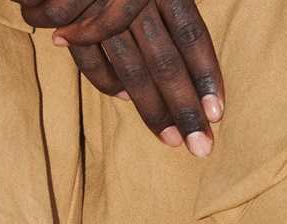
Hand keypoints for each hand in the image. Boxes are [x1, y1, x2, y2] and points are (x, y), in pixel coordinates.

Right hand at [21, 0, 224, 152]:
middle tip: (201, 147)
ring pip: (132, 71)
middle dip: (184, 108)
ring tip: (173, 140)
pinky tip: (125, 99)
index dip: (205, 75)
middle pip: (165, 62)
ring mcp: (100, 12)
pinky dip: (109, 83)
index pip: (190, 35)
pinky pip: (93, 63)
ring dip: (153, 111)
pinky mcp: (69, 22)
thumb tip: (190, 51)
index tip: (216, 113)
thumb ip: (167, 8)